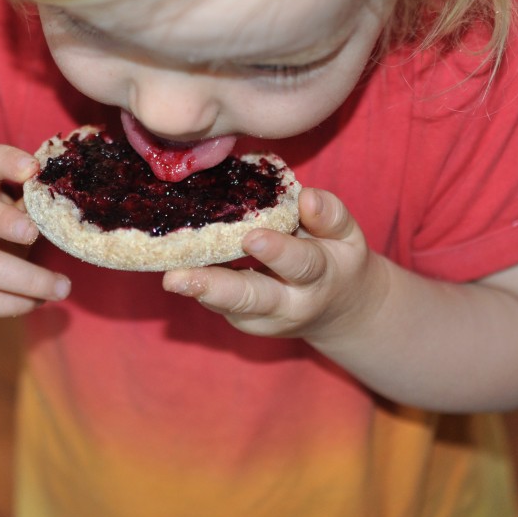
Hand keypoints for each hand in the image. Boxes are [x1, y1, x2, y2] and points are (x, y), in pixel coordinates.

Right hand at [0, 144, 70, 318]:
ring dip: (26, 279)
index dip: (6, 161)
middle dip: (3, 221)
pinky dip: (12, 303)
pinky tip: (35, 301)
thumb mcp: (1, 208)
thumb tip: (68, 210)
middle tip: (35, 234)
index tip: (33, 168)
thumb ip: (27, 204)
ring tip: (61, 288)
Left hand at [163, 188, 386, 339]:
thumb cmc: (338, 259)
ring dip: (196, 291)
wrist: (340, 310)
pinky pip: (217, 303)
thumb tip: (307, 196)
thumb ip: (330, 216)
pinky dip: (195, 286)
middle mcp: (288, 305)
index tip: (252, 237)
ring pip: (227, 306)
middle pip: (251, 299)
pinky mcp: (242, 320)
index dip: (277, 252)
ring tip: (170, 278)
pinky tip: (173, 267)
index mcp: (320, 278)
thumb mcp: (347, 237)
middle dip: (215, 288)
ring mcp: (261, 318)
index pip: (300, 264)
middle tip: (177, 278)